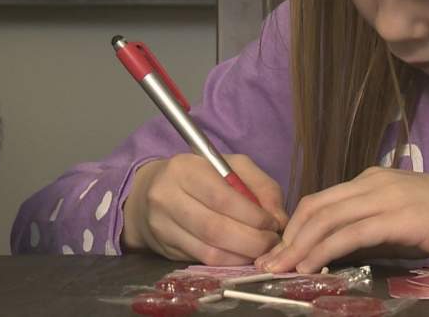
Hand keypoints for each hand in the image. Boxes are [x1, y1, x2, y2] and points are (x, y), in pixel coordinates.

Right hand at [121, 153, 289, 264]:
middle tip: (272, 242)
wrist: (149, 192)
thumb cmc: (200, 175)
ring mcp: (162, 226)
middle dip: (252, 240)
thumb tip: (280, 218)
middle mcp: (167, 197)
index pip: (223, 198)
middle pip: (215, 228)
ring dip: (242, 255)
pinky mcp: (165, 248)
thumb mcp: (231, 166)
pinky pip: (202, 260)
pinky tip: (243, 256)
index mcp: (185, 169)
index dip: (253, 216)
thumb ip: (261, 186)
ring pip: (208, 250)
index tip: (274, 223)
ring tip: (262, 251)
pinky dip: (229, 262)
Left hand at [255, 167, 428, 272]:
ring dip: (299, 246)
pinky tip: (311, 266)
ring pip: (327, 219)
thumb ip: (371, 219)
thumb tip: (337, 244)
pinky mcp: (397, 218)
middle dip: (288, 237)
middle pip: (317, 206)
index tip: (280, 250)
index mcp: (372, 179)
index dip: (295, 225)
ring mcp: (385, 198)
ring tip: (281, 268)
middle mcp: (373, 182)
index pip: (322, 199)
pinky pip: (350, 234)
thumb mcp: (401, 210)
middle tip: (268, 262)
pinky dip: (325, 250)